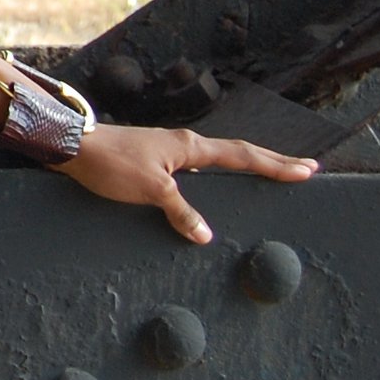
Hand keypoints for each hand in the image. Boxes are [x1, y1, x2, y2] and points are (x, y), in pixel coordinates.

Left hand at [53, 122, 316, 241]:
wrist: (71, 145)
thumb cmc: (110, 162)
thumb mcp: (151, 190)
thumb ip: (182, 212)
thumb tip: (206, 235)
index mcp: (190, 147)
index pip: (243, 156)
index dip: (276, 166)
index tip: (307, 170)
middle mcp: (183, 144)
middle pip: (237, 153)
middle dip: (271, 162)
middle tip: (303, 168)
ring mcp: (167, 150)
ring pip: (216, 159)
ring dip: (244, 165)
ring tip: (268, 173)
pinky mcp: (152, 159)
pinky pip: (195, 167)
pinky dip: (215, 173)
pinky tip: (215, 184)